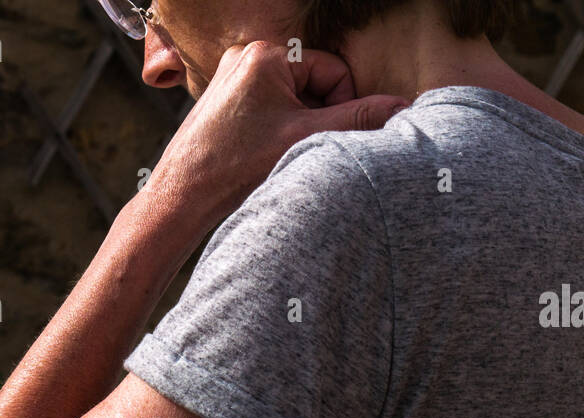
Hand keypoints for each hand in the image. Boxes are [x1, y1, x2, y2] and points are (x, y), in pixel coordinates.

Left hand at [146, 41, 409, 227]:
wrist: (182, 195)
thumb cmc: (235, 166)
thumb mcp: (305, 138)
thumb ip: (357, 119)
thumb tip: (401, 106)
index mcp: (266, 54)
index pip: (332, 69)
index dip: (343, 105)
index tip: (334, 136)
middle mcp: (246, 58)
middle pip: (311, 83)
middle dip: (319, 116)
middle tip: (309, 149)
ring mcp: (232, 79)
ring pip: (290, 99)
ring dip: (300, 126)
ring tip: (282, 156)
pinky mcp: (224, 102)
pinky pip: (267, 109)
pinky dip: (277, 131)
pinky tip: (264, 157)